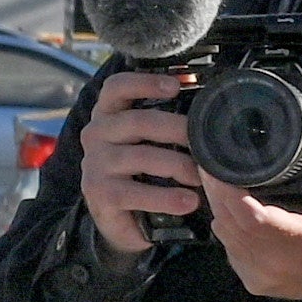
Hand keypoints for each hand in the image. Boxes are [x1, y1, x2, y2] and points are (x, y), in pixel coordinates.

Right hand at [71, 70, 208, 253]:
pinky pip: (136, 192)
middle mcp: (96, 134)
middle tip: (206, 143)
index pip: (117, 88)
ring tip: (201, 177)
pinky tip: (187, 202)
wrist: (119, 218)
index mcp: (108, 114)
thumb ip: (166, 119)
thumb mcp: (147, 141)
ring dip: (177, 165)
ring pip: (140, 157)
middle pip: (138, 122)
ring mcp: (94, 164)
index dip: (145, 83)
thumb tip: (200, 98)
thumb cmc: (139, 170)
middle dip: (177, 130)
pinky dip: (166, 198)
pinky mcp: (99, 194)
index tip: (176, 86)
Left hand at [205, 129, 301, 301]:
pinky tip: (226, 208)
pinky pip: (229, 249)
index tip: (219, 167)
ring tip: (215, 181)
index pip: (255, 218)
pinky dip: (226, 227)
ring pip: (226, 236)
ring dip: (218, 208)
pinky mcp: (254, 283)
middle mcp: (280, 264)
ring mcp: (264, 277)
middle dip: (217, 193)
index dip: (230, 193)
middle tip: (210, 166)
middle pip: (233, 224)